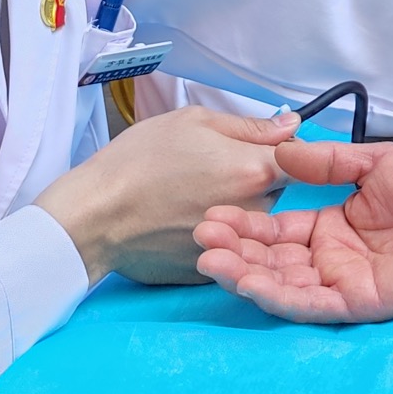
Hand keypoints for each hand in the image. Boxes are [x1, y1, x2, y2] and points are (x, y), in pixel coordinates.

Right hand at [37, 105, 299, 284]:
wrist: (93, 216)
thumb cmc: (137, 161)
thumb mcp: (193, 122)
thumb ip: (250, 125)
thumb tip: (292, 124)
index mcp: (255, 171)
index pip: (299, 157)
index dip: (280, 148)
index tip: (258, 144)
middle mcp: (254, 213)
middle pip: (275, 191)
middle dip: (254, 178)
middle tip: (208, 168)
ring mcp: (234, 246)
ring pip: (252, 221)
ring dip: (236, 208)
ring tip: (188, 196)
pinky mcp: (211, 271)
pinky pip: (227, 247)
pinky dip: (214, 235)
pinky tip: (179, 220)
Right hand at [195, 141, 392, 323]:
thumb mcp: (373, 164)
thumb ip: (328, 163)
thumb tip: (282, 152)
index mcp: (329, 228)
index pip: (276, 230)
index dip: (244, 225)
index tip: (211, 214)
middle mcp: (328, 260)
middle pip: (270, 259)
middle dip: (234, 250)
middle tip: (200, 237)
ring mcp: (340, 284)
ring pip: (282, 285)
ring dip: (245, 274)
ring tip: (211, 261)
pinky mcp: (356, 303)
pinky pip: (310, 304)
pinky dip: (278, 295)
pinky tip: (251, 282)